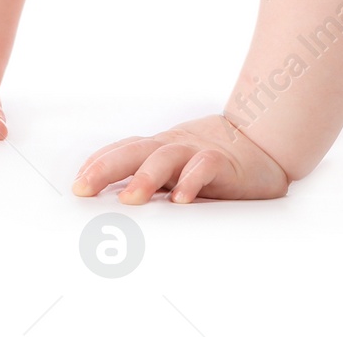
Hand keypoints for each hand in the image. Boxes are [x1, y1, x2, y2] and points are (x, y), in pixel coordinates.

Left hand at [72, 113, 290, 203]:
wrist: (264, 141)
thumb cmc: (218, 158)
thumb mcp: (179, 166)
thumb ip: (154, 179)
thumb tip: (116, 202)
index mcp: (161, 148)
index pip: (125, 150)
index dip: (99, 163)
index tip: (77, 183)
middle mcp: (175, 146)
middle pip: (135, 151)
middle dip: (106, 168)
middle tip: (84, 188)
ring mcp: (198, 151)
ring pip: (166, 157)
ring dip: (146, 177)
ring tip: (130, 199)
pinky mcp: (223, 162)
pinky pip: (205, 167)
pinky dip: (192, 181)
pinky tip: (181, 198)